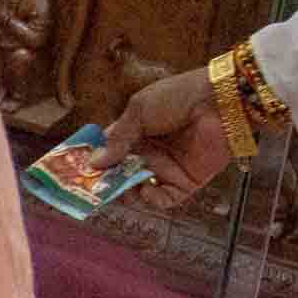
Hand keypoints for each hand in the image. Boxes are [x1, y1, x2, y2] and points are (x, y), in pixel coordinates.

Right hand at [99, 66, 232, 208]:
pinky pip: (163, 199)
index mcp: (137, 132)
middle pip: (120, 174)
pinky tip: (143, 189)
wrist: (220, 102)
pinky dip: (150, 199)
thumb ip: (118, 139)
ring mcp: (166, 168)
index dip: (94, 160)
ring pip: (137, 189)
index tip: (77, 169)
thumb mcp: (139, 112)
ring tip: (118, 187)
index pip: (110, 151)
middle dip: (105, 181)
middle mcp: (149, 152)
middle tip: (90, 187)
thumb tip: (94, 163)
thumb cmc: (177, 98)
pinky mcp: (185, 181)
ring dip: (125, 191)